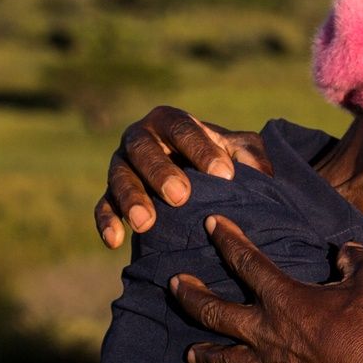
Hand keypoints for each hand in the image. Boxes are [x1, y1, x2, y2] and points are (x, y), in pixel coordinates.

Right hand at [95, 107, 270, 247]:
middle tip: (180, 197)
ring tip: (146, 224)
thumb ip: (249, 154)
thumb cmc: (215, 159)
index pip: (182, 129)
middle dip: (160, 172)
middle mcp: (140, 138)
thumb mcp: (235, 150)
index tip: (224, 175)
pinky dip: (106, 222)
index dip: (201, 150)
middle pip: (144, 150)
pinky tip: (115, 241)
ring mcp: (121, 165)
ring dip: (131, 199)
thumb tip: (260, 173)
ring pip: (119, 177)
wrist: (189, 175)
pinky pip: (102, 205)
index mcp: (169, 121)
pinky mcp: (110, 193)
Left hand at [168, 215, 362, 362]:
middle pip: (215, 313)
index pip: (246, 261)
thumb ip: (356, 259)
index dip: (227, 239)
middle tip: (175, 285)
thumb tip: (348, 250)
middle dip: (191, 297)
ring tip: (189, 353)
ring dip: (205, 355)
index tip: (211, 223)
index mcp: (283, 298)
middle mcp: (267, 332)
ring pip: (225, 362)